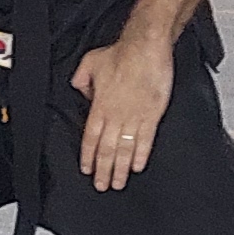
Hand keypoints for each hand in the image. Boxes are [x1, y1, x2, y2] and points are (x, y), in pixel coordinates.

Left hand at [69, 30, 176, 190]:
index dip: (88, 156)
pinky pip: (145, 140)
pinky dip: (141, 155)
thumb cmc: (121, 54)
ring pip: (125, 149)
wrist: (146, 49)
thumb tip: (81, 91)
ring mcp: (135, 117)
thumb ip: (82, 81)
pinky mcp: (152, 115)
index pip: (91, 138)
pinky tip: (137, 167)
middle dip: (104, 170)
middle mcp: (116, 116)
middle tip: (102, 186)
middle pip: (107, 149)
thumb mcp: (89, 64)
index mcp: (100, 106)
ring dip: (120, 168)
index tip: (87, 170)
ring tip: (118, 183)